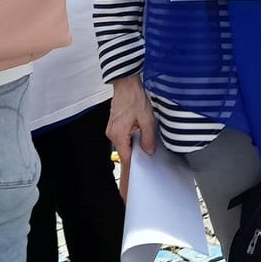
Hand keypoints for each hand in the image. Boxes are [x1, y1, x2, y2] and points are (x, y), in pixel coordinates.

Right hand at [106, 75, 156, 198]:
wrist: (126, 83)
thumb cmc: (134, 98)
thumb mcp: (146, 119)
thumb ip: (147, 137)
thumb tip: (148, 151)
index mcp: (118, 135)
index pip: (126, 158)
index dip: (133, 168)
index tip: (137, 178)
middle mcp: (112, 134)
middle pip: (124, 152)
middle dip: (134, 156)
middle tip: (146, 159)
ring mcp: (112, 128)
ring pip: (123, 144)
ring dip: (133, 146)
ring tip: (145, 146)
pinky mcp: (114, 123)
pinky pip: (122, 136)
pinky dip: (130, 139)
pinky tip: (139, 136)